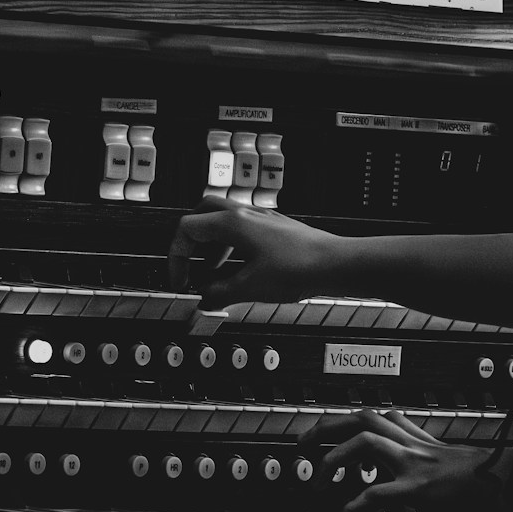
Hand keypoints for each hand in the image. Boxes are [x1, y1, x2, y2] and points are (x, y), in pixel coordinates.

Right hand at [166, 195, 341, 309]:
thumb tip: (205, 297)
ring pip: (224, 221)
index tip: (180, 280)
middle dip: (190, 241)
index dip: (176, 256)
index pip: (187, 228)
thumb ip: (219, 293)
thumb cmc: (299, 267)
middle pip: (203, 214)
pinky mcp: (276, 229)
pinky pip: (244, 231)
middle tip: (189, 264)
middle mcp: (247, 215)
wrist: (336, 263)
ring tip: (214, 273)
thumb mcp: (249, 288)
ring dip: (212, 246)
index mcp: (233, 223)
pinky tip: (240, 271)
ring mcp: (263, 220)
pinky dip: (232, 248)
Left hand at [300, 409, 501, 511]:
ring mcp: (411, 463)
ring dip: (333, 460)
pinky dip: (349, 510)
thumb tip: (400, 466)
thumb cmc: (476, 474)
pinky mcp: (415, 488)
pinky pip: (373, 495)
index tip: (325, 430)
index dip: (345, 420)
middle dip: (327, 426)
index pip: (375, 416)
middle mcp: (409, 443)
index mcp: (415, 436)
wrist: (501, 480)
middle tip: (303, 443)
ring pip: (363, 443)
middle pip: (362, 417)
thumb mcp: (442, 455)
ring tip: (317, 484)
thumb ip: (419, 453)